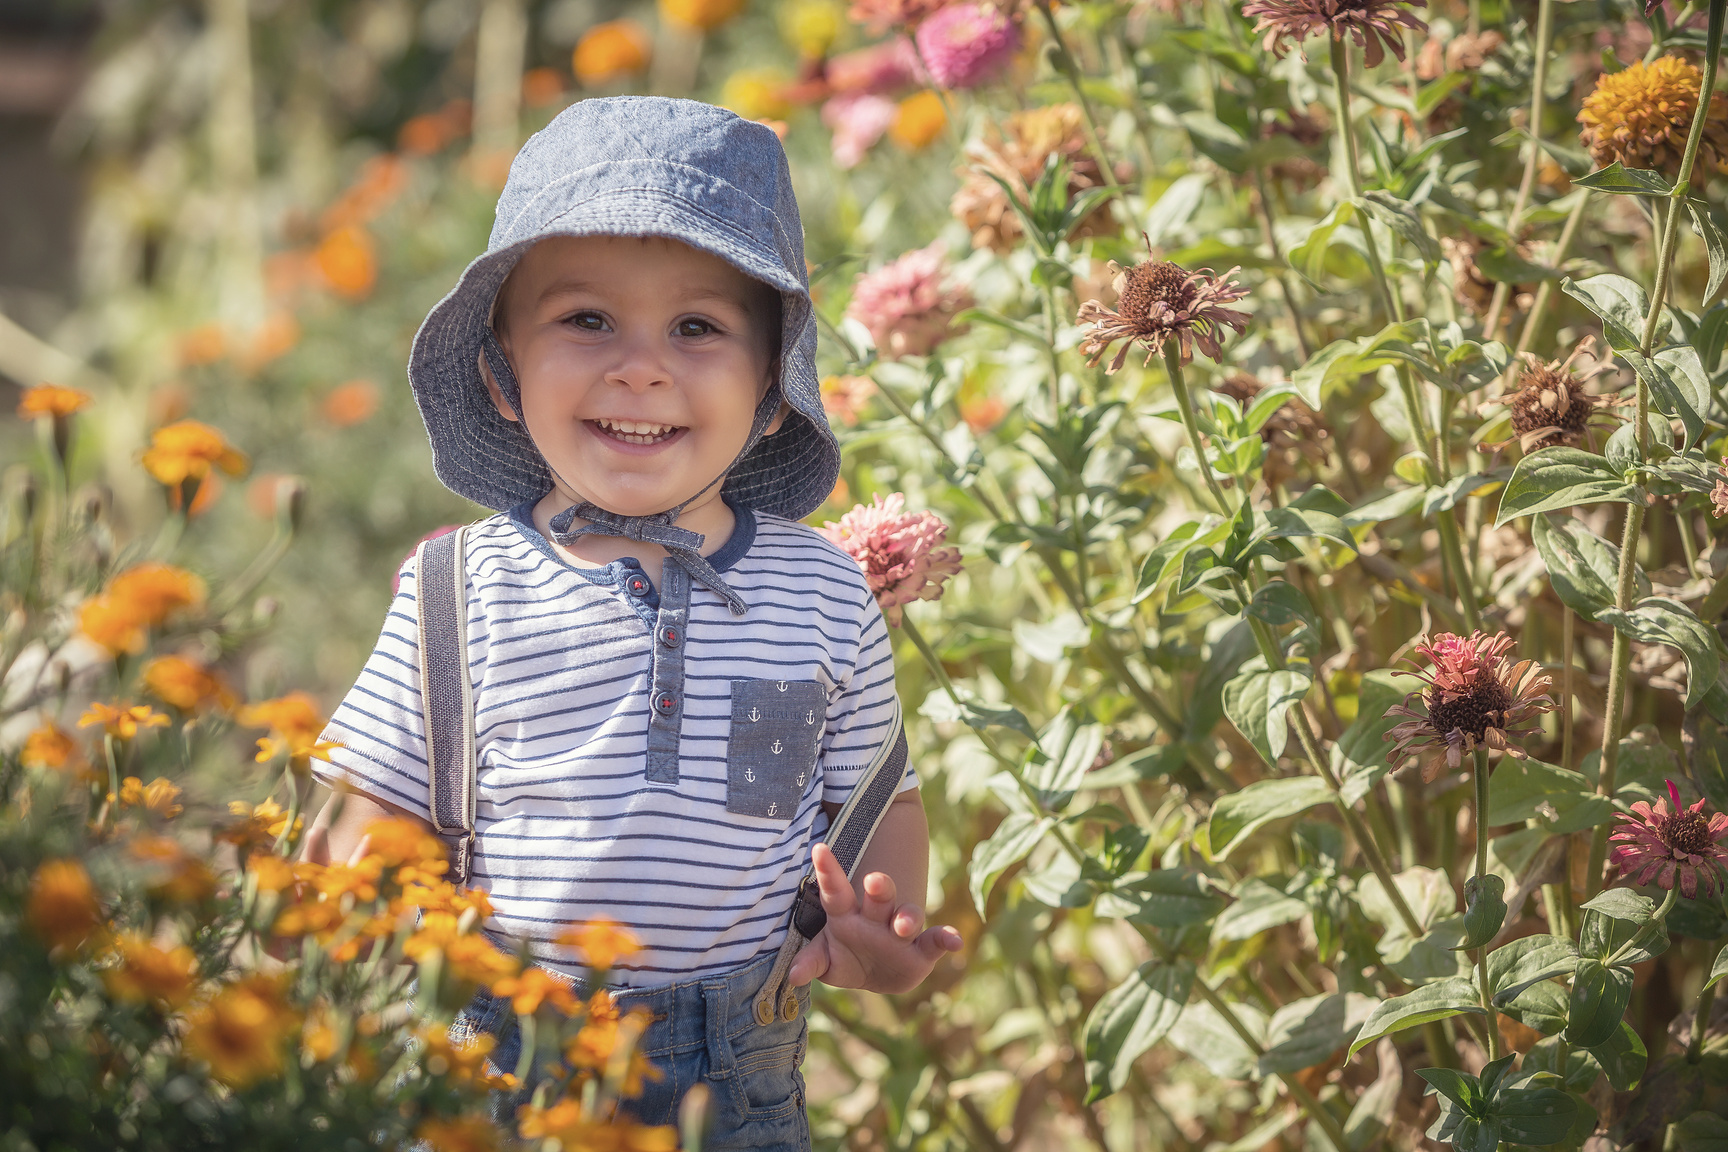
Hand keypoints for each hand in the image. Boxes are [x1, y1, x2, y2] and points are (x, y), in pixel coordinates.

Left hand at [787, 842, 962, 993]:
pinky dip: (946, 939)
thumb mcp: (826, 958)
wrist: (876, 974)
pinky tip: (956, 941)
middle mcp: (876, 917)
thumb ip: (811, 961)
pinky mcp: (922, 951)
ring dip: (908, 918)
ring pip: (908, 914)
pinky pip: (936, 941)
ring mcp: (900, 931)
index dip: (828, 871)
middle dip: (879, 888)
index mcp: (847, 914)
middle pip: (878, 896)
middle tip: (874, 880)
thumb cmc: (846, 954)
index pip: (836, 890)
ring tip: (904, 926)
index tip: (819, 850)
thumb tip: (793, 975)